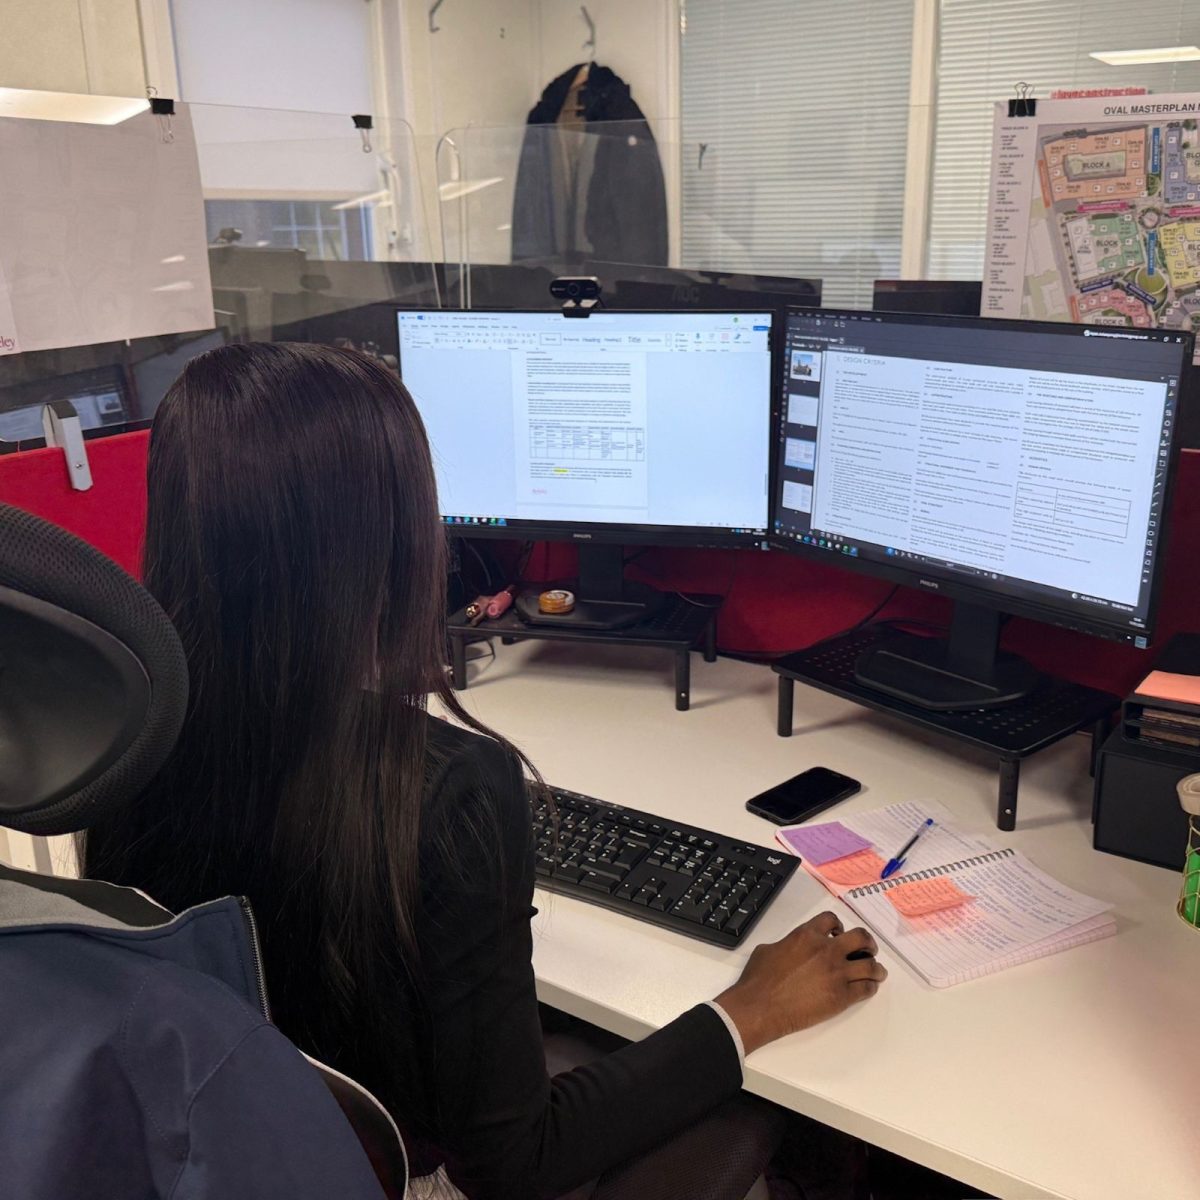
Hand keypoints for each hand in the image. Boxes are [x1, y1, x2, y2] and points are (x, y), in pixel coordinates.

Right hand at [714, 911, 885, 1054]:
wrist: (760, 1007)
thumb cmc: (758, 978)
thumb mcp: (768, 949)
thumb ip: (787, 944)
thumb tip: (791, 948)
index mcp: (806, 935)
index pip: (832, 920)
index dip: (838, 925)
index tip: (840, 933)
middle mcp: (827, 950)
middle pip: (860, 937)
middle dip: (867, 943)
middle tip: (867, 950)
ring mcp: (837, 973)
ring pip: (870, 965)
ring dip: (876, 967)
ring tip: (877, 972)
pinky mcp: (842, 996)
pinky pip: (866, 989)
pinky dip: (871, 987)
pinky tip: (869, 988)